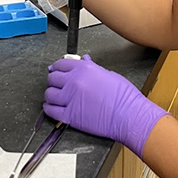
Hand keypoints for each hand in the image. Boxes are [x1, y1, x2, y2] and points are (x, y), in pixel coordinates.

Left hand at [44, 55, 168, 157]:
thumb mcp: (109, 74)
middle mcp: (74, 82)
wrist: (129, 116)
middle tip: (57, 83)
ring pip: (49, 94)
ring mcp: (70, 99)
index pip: (61, 64)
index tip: (56, 69)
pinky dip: (49, 109)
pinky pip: (51, 111)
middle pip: (52, 78)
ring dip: (51, 95)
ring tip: (55, 96)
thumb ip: (92, 68)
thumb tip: (85, 61)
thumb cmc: (125, 97)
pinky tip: (52, 108)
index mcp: (84, 69)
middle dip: (54, 80)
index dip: (57, 67)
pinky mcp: (70, 116)